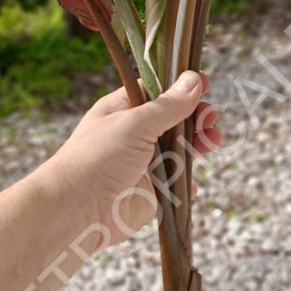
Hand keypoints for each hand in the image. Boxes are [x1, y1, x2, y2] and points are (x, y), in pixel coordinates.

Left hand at [48, 70, 220, 248]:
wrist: (78, 209)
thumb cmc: (96, 158)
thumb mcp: (135, 123)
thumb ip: (168, 106)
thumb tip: (193, 81)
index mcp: (124, 110)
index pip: (158, 91)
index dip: (181, 87)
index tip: (205, 84)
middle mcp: (135, 135)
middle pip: (175, 120)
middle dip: (196, 117)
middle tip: (210, 119)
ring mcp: (144, 164)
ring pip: (181, 151)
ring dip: (199, 145)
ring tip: (211, 142)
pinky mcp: (151, 192)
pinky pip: (177, 185)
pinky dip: (187, 184)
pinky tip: (192, 182)